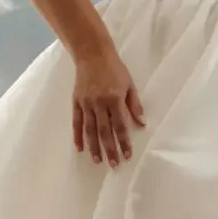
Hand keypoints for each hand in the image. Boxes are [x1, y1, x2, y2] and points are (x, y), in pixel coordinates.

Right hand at [71, 47, 145, 165]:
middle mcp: (99, 103)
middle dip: (110, 149)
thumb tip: (141, 124)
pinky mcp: (76, 102)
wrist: (92, 54)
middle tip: (114, 164)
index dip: (124, 141)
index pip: (120, 125)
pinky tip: (80, 148)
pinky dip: (78, 136)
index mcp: (114, 99)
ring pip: (90, 130)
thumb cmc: (114, 69)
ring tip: (97, 161)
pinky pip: (76, 122)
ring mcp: (86, 103)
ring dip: (94, 147)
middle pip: (105, 131)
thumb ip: (134, 105)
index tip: (127, 155)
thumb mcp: (129, 84)